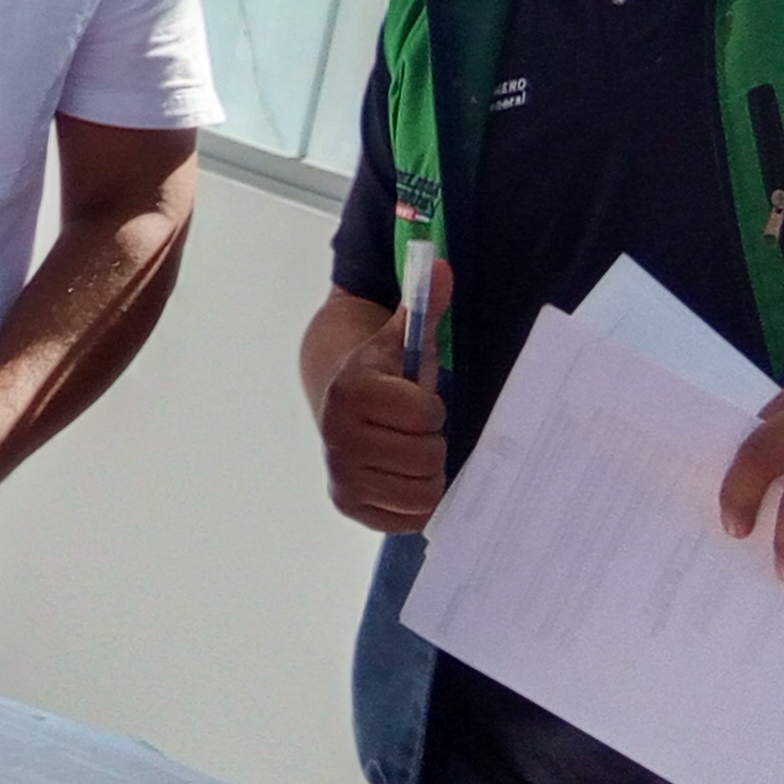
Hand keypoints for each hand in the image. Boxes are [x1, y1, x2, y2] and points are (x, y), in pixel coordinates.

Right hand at [318, 314, 444, 533]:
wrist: (338, 403)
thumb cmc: (385, 374)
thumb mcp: (404, 337)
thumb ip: (426, 305)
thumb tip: (444, 267)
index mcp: (352, 389)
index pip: (424, 412)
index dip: (431, 405)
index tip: (416, 398)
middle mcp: (338, 434)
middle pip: (426, 455)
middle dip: (432, 441)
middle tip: (415, 429)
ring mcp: (341, 474)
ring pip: (422, 491)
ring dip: (428, 473)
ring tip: (412, 452)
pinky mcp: (348, 504)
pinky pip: (409, 517)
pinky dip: (416, 501)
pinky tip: (404, 476)